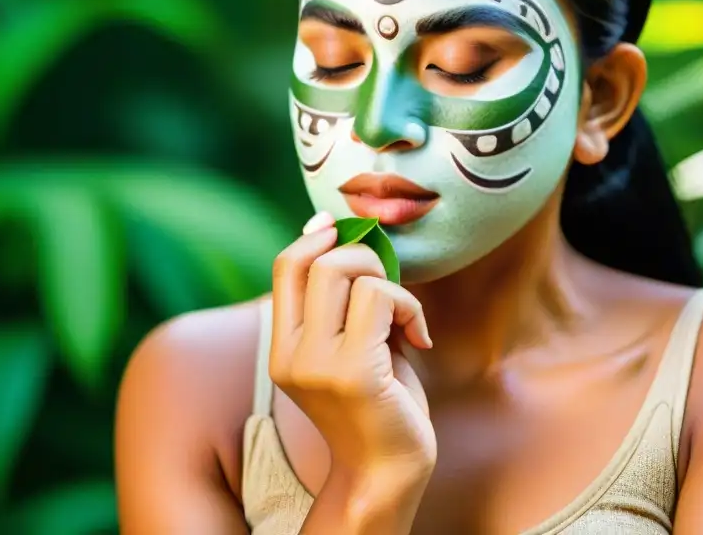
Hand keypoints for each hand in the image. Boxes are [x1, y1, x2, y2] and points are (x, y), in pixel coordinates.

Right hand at [269, 211, 436, 480]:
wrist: (386, 474)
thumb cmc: (378, 406)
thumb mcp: (349, 346)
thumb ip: (342, 302)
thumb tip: (336, 233)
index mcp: (283, 348)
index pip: (285, 267)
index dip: (316, 236)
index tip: (342, 228)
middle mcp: (291, 355)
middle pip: (320, 261)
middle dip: (365, 257)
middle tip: (389, 288)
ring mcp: (318, 364)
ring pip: (347, 271)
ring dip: (391, 284)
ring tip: (404, 320)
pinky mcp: (353, 371)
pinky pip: (381, 298)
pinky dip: (410, 309)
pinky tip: (419, 339)